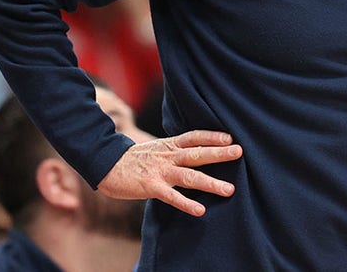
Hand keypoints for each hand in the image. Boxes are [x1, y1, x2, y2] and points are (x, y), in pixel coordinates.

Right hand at [97, 130, 242, 216]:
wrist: (106, 165)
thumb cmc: (135, 159)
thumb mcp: (157, 148)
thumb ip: (175, 149)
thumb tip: (194, 150)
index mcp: (169, 145)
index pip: (194, 136)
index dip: (212, 136)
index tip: (230, 137)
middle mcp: (168, 156)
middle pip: (197, 153)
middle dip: (219, 153)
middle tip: (239, 152)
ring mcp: (161, 171)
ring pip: (189, 176)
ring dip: (211, 183)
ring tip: (229, 189)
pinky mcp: (151, 187)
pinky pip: (172, 196)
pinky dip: (186, 203)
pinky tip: (200, 210)